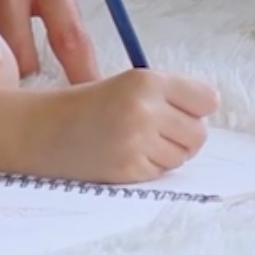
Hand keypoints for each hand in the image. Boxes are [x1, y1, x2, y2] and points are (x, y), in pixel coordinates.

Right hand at [19, 69, 219, 183]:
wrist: (42, 130)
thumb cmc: (89, 105)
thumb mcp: (130, 84)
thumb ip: (170, 94)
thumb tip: (212, 108)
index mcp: (147, 81)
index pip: (207, 99)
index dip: (195, 106)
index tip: (182, 109)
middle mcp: (144, 110)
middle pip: (199, 133)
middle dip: (182, 133)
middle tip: (155, 129)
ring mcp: (137, 143)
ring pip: (182, 155)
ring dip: (166, 153)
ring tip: (136, 141)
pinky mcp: (128, 170)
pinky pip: (161, 173)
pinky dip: (149, 168)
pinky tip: (125, 155)